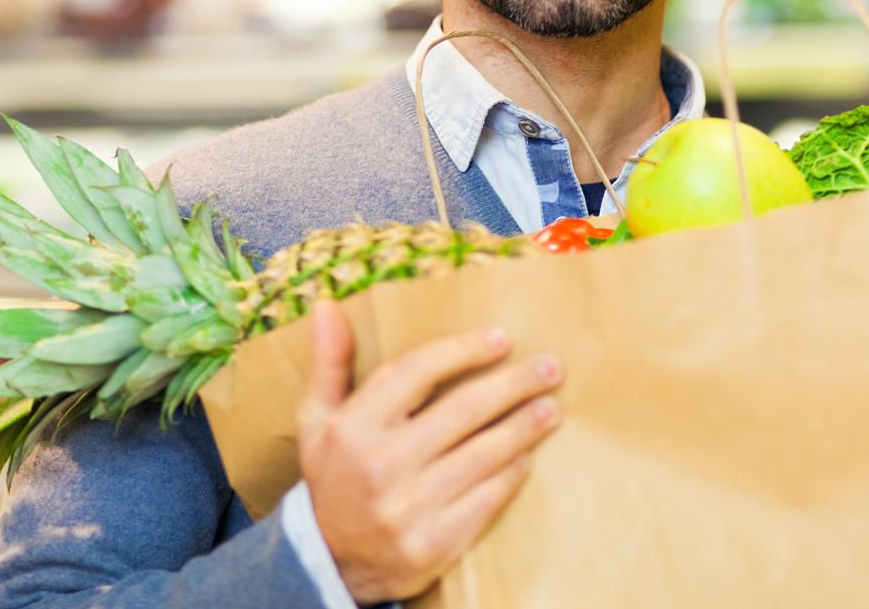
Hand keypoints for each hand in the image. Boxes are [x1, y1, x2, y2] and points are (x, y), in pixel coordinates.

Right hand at [296, 300, 563, 602]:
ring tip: (550, 408)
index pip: (418, 371)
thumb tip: (326, 305)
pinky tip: (528, 455)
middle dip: (514, 383)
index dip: (463, 350)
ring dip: (525, 426)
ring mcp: (408, 507)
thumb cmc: (333, 474)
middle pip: (464, 409)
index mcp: (354, 426)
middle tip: (550, 367)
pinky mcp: (434, 543)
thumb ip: (330, 361)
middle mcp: (381, 464)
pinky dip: (512, 473)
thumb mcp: (317, 419)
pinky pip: (487, 497)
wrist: (329, 562)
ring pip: (484, 453)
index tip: (502, 338)